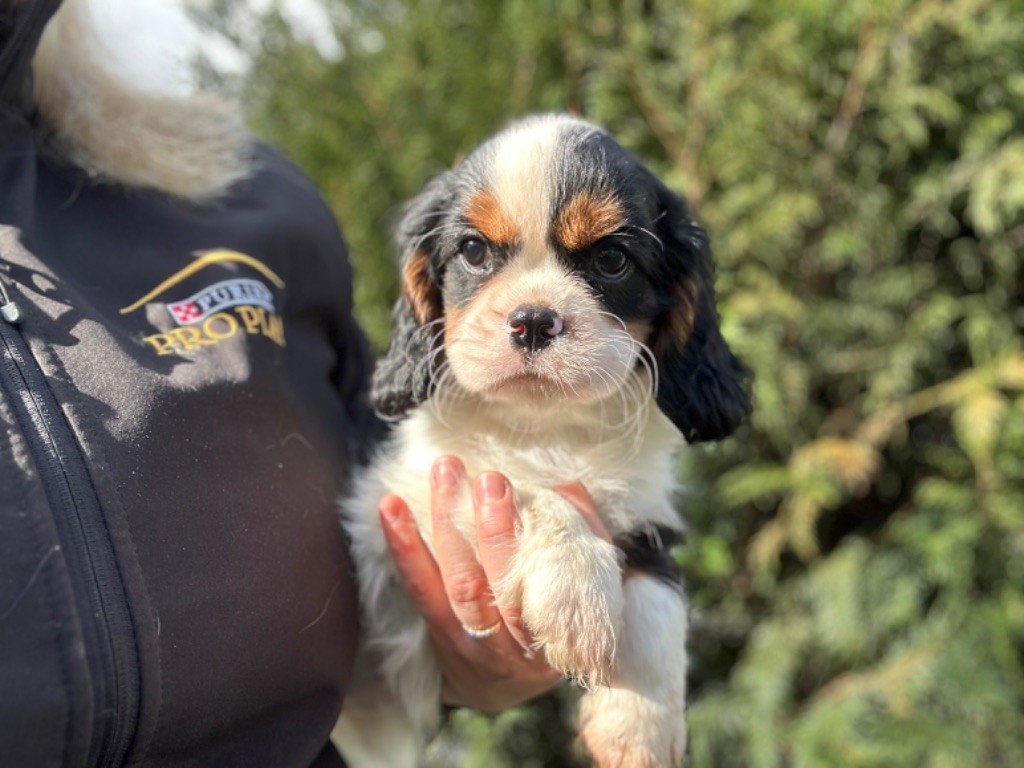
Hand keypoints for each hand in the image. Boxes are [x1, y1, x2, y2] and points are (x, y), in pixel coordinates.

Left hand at [378, 455, 609, 713]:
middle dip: (491, 528)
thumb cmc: (554, 619)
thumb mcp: (586, 588)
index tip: (512, 488)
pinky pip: (420, 589)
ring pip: (457, 584)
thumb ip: (582, 537)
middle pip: (492, 587)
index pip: (538, 589)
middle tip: (486, 478)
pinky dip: (405, 546)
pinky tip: (391, 506)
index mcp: (553, 635)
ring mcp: (470, 642)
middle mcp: (509, 647)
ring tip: (445, 472)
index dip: (522, 540)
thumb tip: (565, 486)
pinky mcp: (439, 632)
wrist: (508, 684)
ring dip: (447, 522)